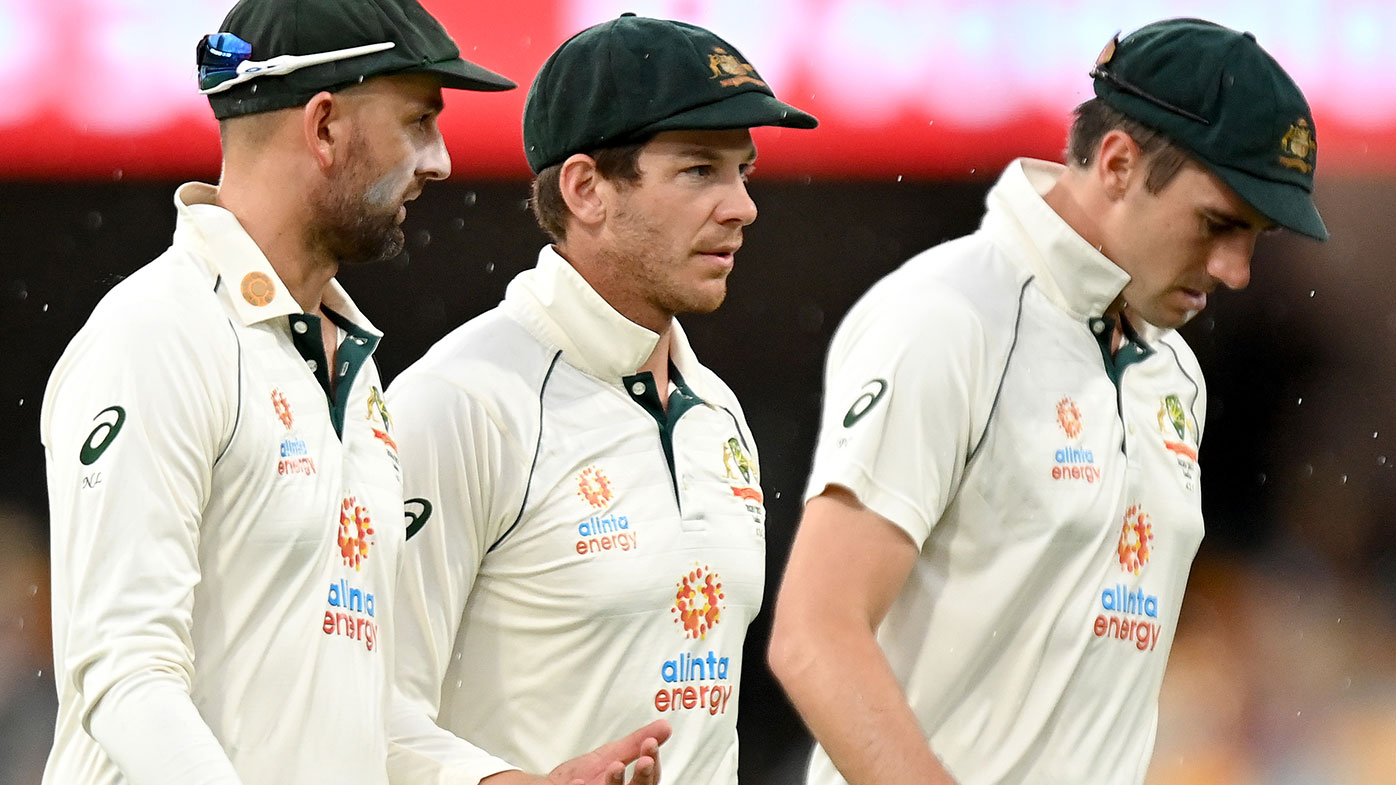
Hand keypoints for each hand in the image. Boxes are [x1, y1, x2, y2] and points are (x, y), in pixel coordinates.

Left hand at [547, 719, 670, 784]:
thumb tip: (664, 727)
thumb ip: (637, 743)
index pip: (650, 778)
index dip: (652, 760)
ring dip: (616, 783)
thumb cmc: (583, 776)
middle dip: (643, 777)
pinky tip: (578, 782)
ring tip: (614, 766)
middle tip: (644, 760)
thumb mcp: (612, 754)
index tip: (650, 743)